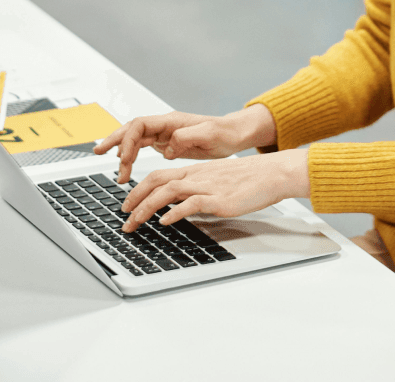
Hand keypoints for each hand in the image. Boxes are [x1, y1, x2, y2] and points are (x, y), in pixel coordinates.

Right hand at [93, 105, 275, 182]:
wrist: (233, 134)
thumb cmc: (224, 133)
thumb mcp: (209, 134)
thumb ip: (187, 138)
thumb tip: (167, 147)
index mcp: (171, 121)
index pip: (140, 125)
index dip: (128, 139)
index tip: (124, 158)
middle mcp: (165, 125)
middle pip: (132, 128)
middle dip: (114, 139)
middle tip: (99, 152)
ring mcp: (164, 133)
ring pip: (135, 138)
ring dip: (122, 150)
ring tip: (112, 166)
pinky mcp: (167, 142)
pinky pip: (143, 146)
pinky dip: (132, 154)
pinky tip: (126, 165)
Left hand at [120, 149, 309, 230]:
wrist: (271, 174)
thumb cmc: (248, 179)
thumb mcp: (217, 181)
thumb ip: (198, 189)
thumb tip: (180, 206)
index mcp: (195, 171)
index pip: (159, 175)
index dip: (139, 189)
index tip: (127, 204)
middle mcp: (197, 176)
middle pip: (156, 181)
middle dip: (135, 199)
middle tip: (123, 216)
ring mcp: (207, 186)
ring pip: (168, 191)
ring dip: (146, 208)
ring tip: (135, 222)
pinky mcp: (218, 198)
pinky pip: (191, 203)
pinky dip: (174, 212)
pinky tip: (164, 222)